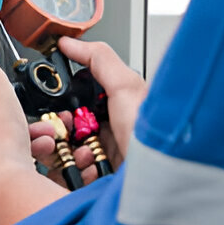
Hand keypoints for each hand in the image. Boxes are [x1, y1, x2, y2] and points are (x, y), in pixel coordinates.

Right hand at [28, 38, 145, 184]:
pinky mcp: (97, 183)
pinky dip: (72, 175)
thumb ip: (99, 59)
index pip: (70, 104)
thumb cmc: (154, 136)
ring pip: (61, 156)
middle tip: (68, 135)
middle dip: (57, 133)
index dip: (59, 107)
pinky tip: (90, 172)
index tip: (60, 111)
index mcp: (111, 110)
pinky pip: (68, 180)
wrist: (165, 180)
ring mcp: (101, 161)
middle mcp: (105, 135)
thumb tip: (69, 41)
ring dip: (65, 155)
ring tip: (85, 156)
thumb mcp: (127, 88)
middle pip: (61, 131)